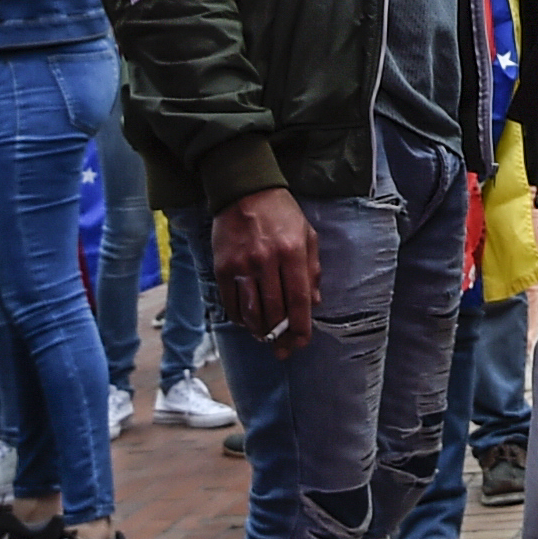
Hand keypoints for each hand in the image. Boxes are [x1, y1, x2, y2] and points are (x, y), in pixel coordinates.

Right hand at [211, 187, 323, 351]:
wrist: (244, 190)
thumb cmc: (281, 213)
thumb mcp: (307, 234)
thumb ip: (312, 269)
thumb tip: (314, 303)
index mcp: (292, 251)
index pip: (298, 299)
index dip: (300, 326)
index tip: (301, 342)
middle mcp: (267, 260)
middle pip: (274, 310)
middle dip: (280, 335)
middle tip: (283, 347)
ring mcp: (242, 264)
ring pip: (251, 311)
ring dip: (260, 330)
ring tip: (265, 337)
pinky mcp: (222, 266)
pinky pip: (230, 303)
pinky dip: (240, 318)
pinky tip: (247, 322)